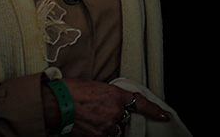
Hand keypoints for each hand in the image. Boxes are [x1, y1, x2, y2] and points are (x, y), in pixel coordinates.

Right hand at [43, 77, 168, 136]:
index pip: (142, 103)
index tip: (163, 116)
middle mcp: (115, 112)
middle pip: (123, 120)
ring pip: (113, 131)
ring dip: (106, 127)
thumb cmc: (71, 90)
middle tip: (100, 112)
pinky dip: (96, 133)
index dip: (155, 111)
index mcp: (117, 95)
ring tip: (90, 118)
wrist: (56, 102)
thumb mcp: (96, 87)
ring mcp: (106, 127)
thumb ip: (108, 96)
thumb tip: (109, 103)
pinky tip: (86, 125)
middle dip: (116, 118)